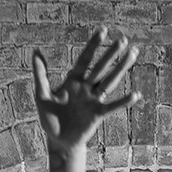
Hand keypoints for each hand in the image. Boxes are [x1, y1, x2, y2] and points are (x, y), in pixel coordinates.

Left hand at [32, 29, 138, 154]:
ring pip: (110, 81)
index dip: (93, 45)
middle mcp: (86, 88)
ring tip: (133, 53)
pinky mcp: (97, 115)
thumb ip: (40, 74)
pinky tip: (135, 94)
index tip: (103, 30)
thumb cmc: (49, 118)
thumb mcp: (41, 95)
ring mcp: (93, 101)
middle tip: (123, 39)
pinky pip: (112, 106)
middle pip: (101, 67)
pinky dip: (123, 101)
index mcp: (73, 81)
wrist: (58, 141)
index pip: (85, 59)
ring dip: (122, 68)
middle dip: (111, 53)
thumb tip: (36, 51)